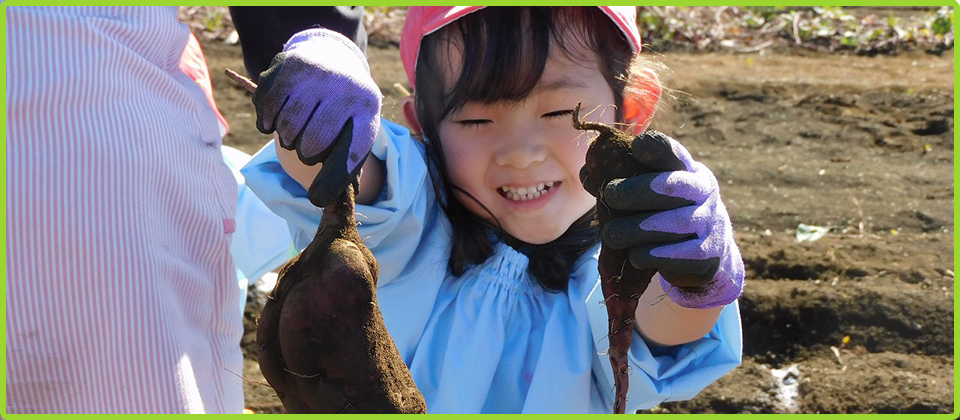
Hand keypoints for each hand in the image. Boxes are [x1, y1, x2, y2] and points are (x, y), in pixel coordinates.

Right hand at [253, 28, 380, 205]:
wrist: (333, 59)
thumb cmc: (343, 112)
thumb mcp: (355, 134)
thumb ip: (342, 169)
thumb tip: (320, 199)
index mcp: (366, 108)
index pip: (352, 153)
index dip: (333, 179)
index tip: (318, 197)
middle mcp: (344, 87)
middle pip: (311, 146)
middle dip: (306, 153)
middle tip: (309, 143)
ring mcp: (315, 73)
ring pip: (287, 129)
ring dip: (287, 137)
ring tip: (297, 126)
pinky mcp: (287, 64)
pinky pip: (267, 110)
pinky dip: (267, 123)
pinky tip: (277, 117)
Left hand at [597, 131, 743, 308]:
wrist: (705, 249)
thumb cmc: (666, 211)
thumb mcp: (651, 191)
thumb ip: (622, 180)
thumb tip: (587, 174)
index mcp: (687, 170)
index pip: (674, 153)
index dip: (656, 148)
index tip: (636, 147)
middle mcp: (703, 192)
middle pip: (673, 186)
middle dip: (637, 191)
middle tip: (609, 195)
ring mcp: (709, 222)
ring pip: (676, 223)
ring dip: (638, 229)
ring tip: (611, 234)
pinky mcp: (708, 254)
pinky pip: (682, 254)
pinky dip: (655, 255)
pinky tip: (635, 256)